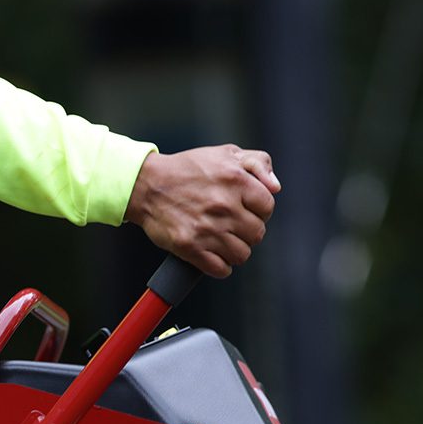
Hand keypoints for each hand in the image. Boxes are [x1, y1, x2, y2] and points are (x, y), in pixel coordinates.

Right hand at [123, 145, 279, 277]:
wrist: (147, 185)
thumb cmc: (187, 170)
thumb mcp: (224, 154)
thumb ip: (257, 163)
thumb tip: (275, 186)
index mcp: (235, 180)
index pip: (267, 207)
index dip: (259, 210)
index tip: (246, 210)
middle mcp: (224, 205)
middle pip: (257, 234)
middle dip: (247, 231)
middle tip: (232, 225)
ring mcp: (207, 229)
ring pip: (242, 255)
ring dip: (234, 250)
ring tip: (221, 240)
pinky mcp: (191, 248)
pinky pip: (221, 269)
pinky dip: (220, 266)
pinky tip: (212, 254)